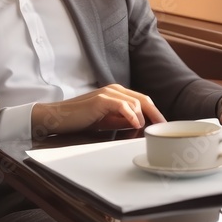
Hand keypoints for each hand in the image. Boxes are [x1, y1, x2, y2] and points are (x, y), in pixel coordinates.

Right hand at [31, 84, 166, 135]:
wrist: (57, 118)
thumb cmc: (80, 120)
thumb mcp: (106, 122)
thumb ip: (123, 121)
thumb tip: (140, 126)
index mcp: (117, 93)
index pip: (143, 100)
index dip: (155, 113)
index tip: (163, 126)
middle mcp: (115, 89)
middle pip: (144, 100)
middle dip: (156, 115)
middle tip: (164, 129)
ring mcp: (108, 93)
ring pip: (136, 103)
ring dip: (143, 119)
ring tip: (143, 132)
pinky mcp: (101, 99)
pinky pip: (124, 106)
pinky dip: (132, 116)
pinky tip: (135, 125)